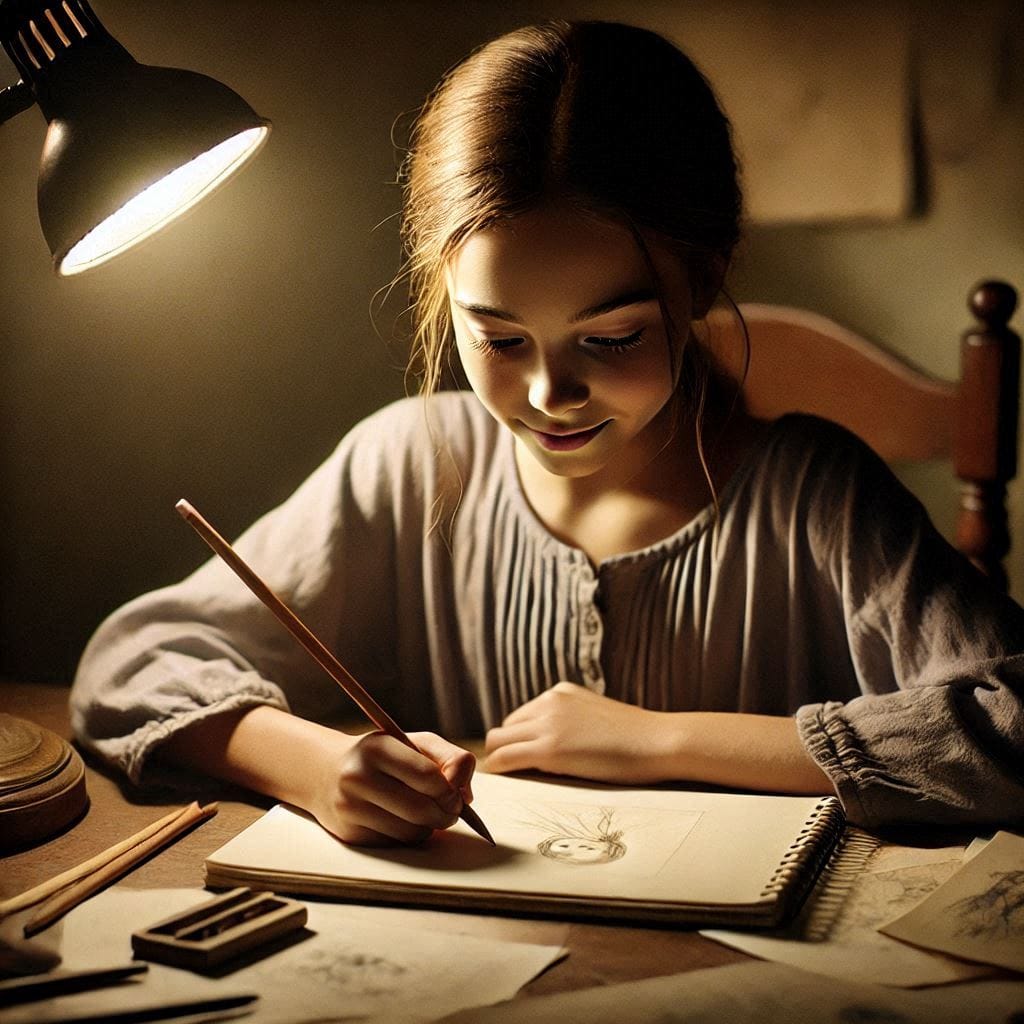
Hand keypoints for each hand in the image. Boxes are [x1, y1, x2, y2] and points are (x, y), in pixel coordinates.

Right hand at [312, 730, 476, 845]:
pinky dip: (410, 836)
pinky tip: (403, 820)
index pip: (426, 776)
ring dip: (429, 827)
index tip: (456, 794)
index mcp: (377, 748)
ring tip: (425, 812)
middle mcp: (358, 777)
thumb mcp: (413, 742)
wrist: (326, 772)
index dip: (450, 790)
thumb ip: (449, 758)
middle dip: (446, 814)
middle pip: (421, 810)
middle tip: (452, 810)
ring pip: (411, 832)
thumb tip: (466, 796)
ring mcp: (351, 808)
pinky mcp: (349, 834)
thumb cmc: (382, 756)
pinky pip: (396, 844)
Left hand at [484, 682, 672, 783]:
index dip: (519, 739)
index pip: (523, 716)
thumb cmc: (638, 737)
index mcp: (561, 692)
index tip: (521, 759)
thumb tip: (565, 743)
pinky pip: (505, 759)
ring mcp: (547, 724)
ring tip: (506, 782)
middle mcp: (549, 702)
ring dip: (498, 760)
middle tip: (510, 775)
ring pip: (497, 741)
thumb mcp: (598, 715)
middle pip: (506, 727)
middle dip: (504, 749)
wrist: (658, 741)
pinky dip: (497, 771)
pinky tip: (503, 784)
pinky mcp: (548, 749)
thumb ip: (575, 721)